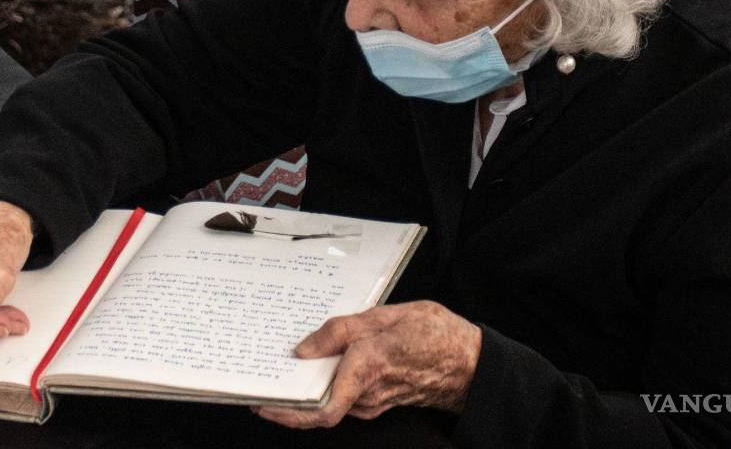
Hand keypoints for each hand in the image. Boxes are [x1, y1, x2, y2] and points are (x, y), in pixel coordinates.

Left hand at [253, 300, 482, 428]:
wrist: (469, 361)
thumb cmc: (435, 335)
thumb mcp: (386, 316)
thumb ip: (342, 330)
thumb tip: (304, 348)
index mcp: (366, 370)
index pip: (320, 411)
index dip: (287, 414)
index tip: (263, 404)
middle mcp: (367, 395)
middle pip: (317, 406)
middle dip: (286, 398)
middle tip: (261, 380)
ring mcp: (373, 402)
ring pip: (329, 401)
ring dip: (305, 390)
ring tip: (282, 369)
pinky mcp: (378, 400)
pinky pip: (343, 397)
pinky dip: (324, 386)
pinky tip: (315, 367)